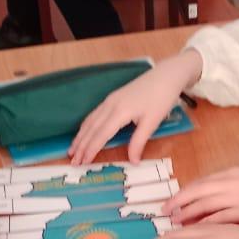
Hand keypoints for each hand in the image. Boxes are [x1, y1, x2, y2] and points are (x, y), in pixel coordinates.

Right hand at [70, 50, 202, 164]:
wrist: (166, 76)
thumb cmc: (161, 98)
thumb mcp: (152, 122)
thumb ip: (139, 142)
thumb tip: (133, 161)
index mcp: (119, 112)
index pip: (100, 135)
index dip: (90, 150)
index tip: (82, 163)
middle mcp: (110, 105)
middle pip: (91, 129)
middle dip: (80, 145)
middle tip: (72, 161)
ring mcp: (110, 100)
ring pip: (90, 120)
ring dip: (80, 136)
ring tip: (72, 149)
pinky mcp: (113, 97)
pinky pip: (94, 114)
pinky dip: (86, 126)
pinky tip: (84, 132)